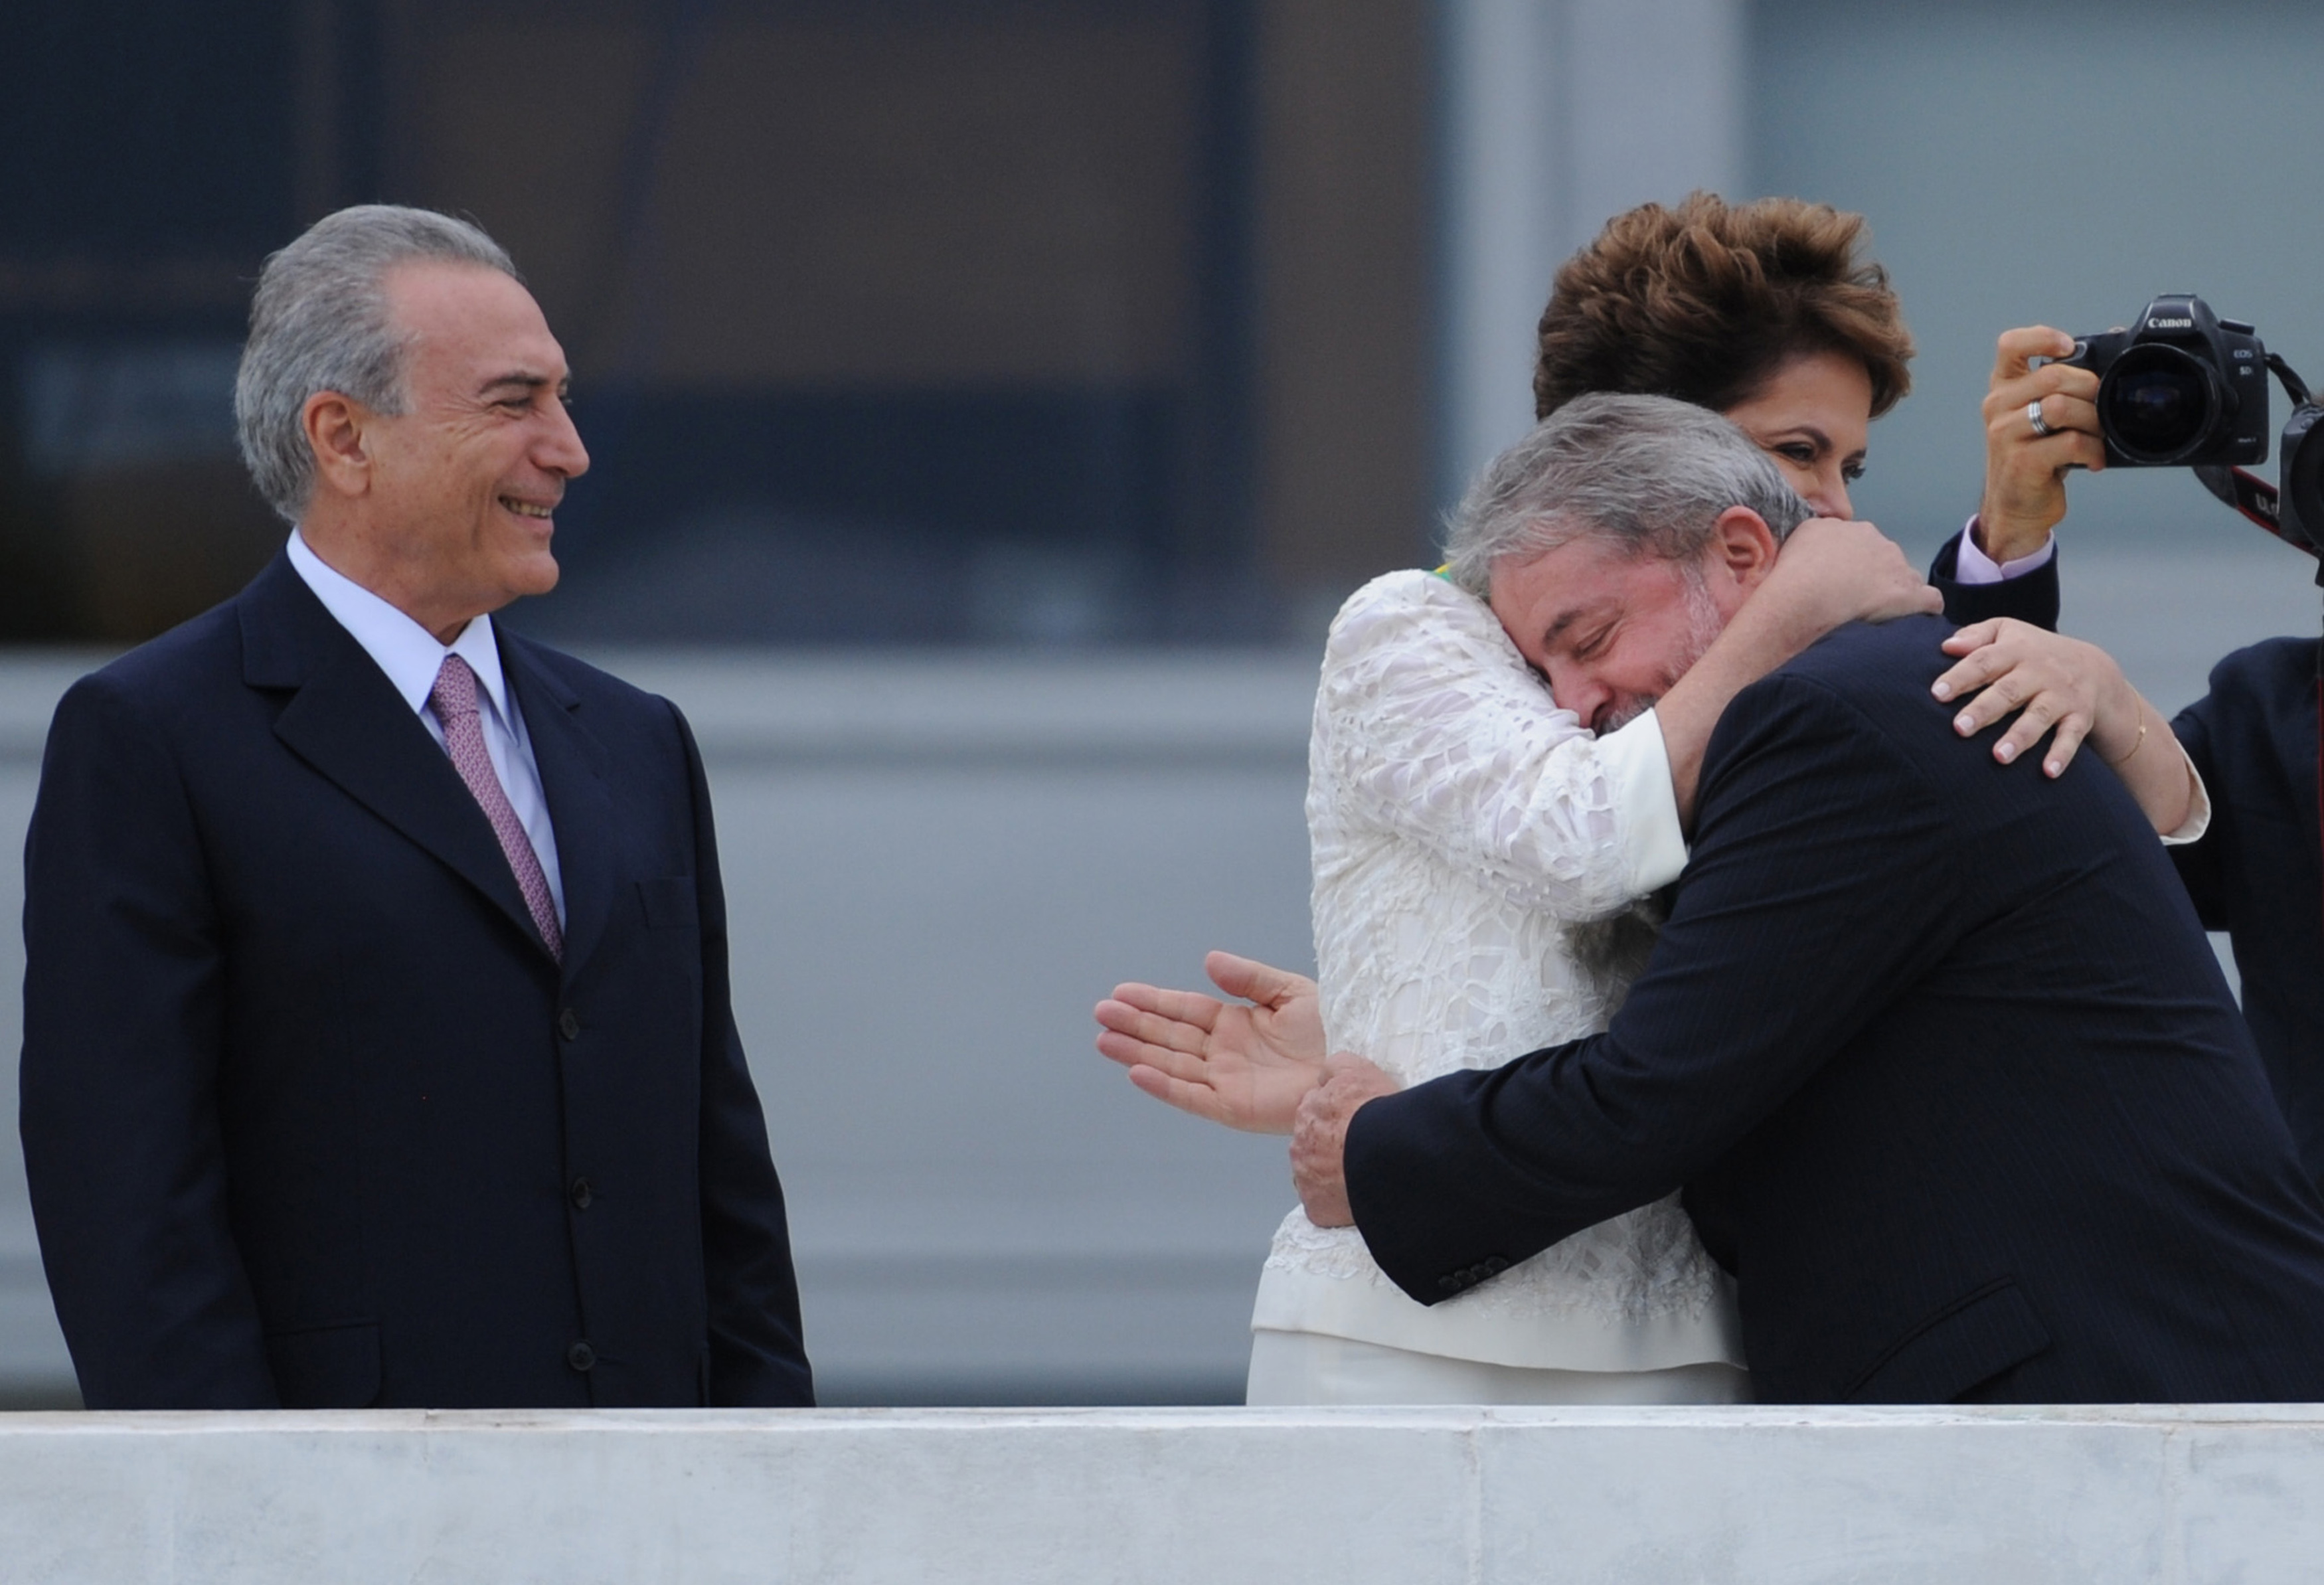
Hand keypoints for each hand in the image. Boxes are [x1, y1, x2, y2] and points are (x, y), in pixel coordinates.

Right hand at [1095, 951, 1325, 1132]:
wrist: (1352, 1071)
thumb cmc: (1334, 1033)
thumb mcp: (1291, 992)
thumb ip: (1249, 978)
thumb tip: (1208, 961)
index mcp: (1237, 1023)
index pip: (1185, 1010)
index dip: (1153, 1001)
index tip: (1121, 992)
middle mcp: (1224, 1052)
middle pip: (1170, 1035)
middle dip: (1135, 1023)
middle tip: (1101, 1011)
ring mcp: (1225, 1081)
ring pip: (1170, 1064)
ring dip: (1137, 1052)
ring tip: (1104, 1039)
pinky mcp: (1232, 1107)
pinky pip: (1190, 1095)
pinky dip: (1163, 1085)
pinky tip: (1137, 1071)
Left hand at [1289, 1053, 1398, 1226]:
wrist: (1387, 1155)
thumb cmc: (1377, 1112)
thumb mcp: (1358, 1070)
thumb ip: (1336, 1067)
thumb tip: (1324, 1074)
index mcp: (1308, 1111)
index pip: (1316, 1111)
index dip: (1336, 1118)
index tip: (1353, 1123)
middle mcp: (1300, 1143)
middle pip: (1312, 1143)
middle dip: (1330, 1146)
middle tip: (1359, 1149)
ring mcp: (1305, 1177)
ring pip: (1314, 1174)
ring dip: (1331, 1174)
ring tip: (1361, 1174)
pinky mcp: (1316, 1206)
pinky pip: (1323, 1204)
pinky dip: (1336, 1201)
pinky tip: (1357, 1195)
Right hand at [1760, 516, 1943, 640]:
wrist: (1799, 604)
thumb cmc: (1785, 585)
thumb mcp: (1784, 550)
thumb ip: (1803, 547)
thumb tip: (1807, 555)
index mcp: (1839, 529)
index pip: (1852, 545)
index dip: (1847, 568)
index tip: (1837, 587)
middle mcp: (1871, 539)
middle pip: (1880, 558)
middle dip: (1872, 579)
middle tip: (1853, 605)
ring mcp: (1895, 565)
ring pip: (1904, 579)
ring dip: (1894, 596)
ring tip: (1875, 621)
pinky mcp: (1912, 594)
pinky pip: (1929, 601)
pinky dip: (1921, 612)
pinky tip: (1905, 627)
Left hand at [1933, 619, 2131, 776]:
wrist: (2091, 665)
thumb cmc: (2032, 650)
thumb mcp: (2006, 631)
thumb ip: (1976, 636)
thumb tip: (1946, 646)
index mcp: (2016, 650)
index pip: (1984, 661)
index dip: (1961, 677)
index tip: (1937, 693)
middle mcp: (2039, 672)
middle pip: (2009, 691)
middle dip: (1984, 710)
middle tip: (1959, 728)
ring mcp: (2061, 696)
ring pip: (2038, 716)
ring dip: (2019, 737)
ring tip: (1998, 757)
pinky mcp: (2079, 717)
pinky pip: (2071, 736)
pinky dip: (2062, 754)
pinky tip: (2049, 772)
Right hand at [1977, 326, 2105, 563]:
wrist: (2015, 508)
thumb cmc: (2035, 457)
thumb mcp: (2040, 416)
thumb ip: (2063, 384)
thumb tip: (2113, 339)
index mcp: (2003, 388)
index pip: (2010, 346)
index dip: (2043, 338)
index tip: (2068, 347)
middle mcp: (1998, 407)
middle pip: (2053, 376)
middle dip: (2089, 389)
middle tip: (2099, 408)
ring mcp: (2006, 435)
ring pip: (2062, 407)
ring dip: (2093, 420)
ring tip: (2097, 435)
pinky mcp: (2022, 462)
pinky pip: (2071, 442)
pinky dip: (2093, 450)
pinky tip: (2093, 460)